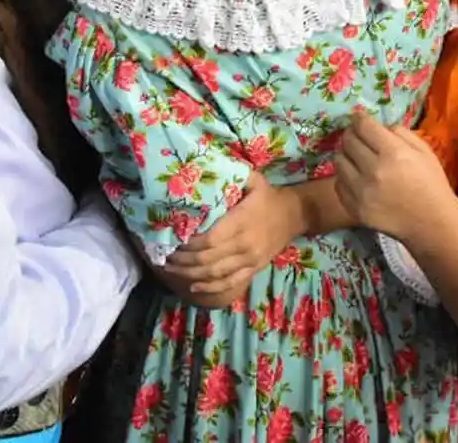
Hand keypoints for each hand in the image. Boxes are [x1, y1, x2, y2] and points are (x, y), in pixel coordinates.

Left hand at [161, 172, 305, 297]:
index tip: (173, 237)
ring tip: (170, 269)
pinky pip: (229, 284)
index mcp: (242, 221)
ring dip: (190, 274)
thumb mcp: (252, 179)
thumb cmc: (268, 196)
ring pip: (215, 274)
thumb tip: (202, 168)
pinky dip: (209, 288)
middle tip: (163, 254)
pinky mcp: (253, 270)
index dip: (190, 243)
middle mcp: (245, 245)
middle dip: (183, 260)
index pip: (210, 239)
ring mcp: (249, 261)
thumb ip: (231, 174)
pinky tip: (192, 286)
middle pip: (208, 259)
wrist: (294, 215)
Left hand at [335, 111, 454, 242]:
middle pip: (347, 141)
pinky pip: (339, 184)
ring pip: (339, 161)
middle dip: (351, 133)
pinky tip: (356, 177)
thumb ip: (400, 133)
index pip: (363, 126)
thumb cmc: (431, 184)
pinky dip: (345, 177)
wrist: (432, 224)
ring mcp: (361, 191)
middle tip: (357, 135)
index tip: (359, 117)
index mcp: (393, 153)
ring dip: (346, 154)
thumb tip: (379, 126)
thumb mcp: (424, 151)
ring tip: (355, 156)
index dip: (359, 117)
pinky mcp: (355, 208)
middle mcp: (373, 170)